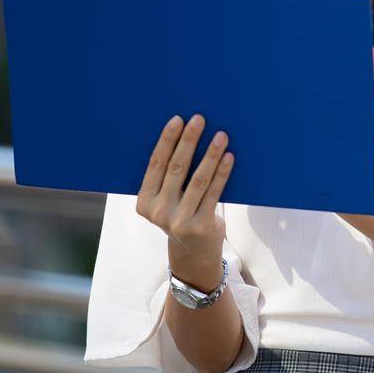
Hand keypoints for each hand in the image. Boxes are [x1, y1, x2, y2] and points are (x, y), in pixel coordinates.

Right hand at [135, 114, 232, 287]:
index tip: (177, 119)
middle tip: (199, 119)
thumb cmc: (181, 213)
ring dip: (210, 154)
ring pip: (198, 180)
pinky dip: (222, 173)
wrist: (194, 252)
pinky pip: (214, 193)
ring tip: (221, 135)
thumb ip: (169, 177)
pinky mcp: (201, 226)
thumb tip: (185, 134)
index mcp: (144, 201)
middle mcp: (158, 212)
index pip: (155, 165)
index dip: (167, 141)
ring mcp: (179, 220)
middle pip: (176, 169)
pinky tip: (229, 157)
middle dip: (188, 141)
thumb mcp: (166, 199)